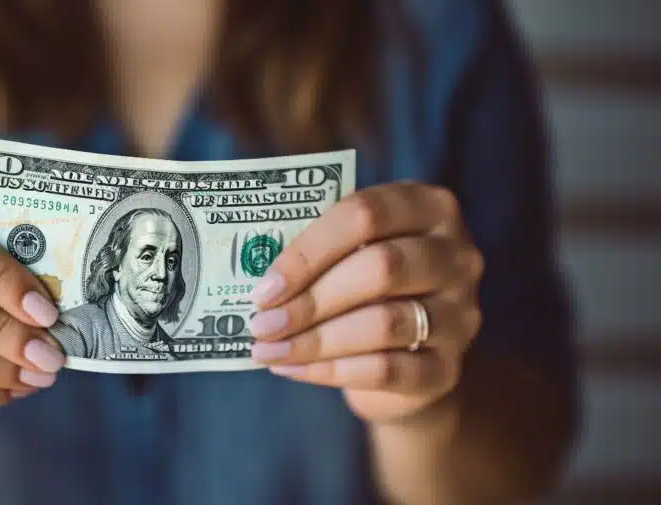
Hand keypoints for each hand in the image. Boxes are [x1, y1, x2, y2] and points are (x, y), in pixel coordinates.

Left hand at [248, 183, 483, 423]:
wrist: (411, 357)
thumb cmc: (367, 288)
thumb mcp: (350, 253)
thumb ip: (317, 250)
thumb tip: (258, 279)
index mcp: (429, 208)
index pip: (366, 215)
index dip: (309, 250)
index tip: (264, 284)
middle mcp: (457, 257)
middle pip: (380, 268)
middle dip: (310, 299)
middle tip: (261, 322)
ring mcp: (460, 314)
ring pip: (384, 324)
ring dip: (315, 340)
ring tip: (268, 350)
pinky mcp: (448, 369)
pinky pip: (387, 370)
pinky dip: (331, 371)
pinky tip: (293, 369)